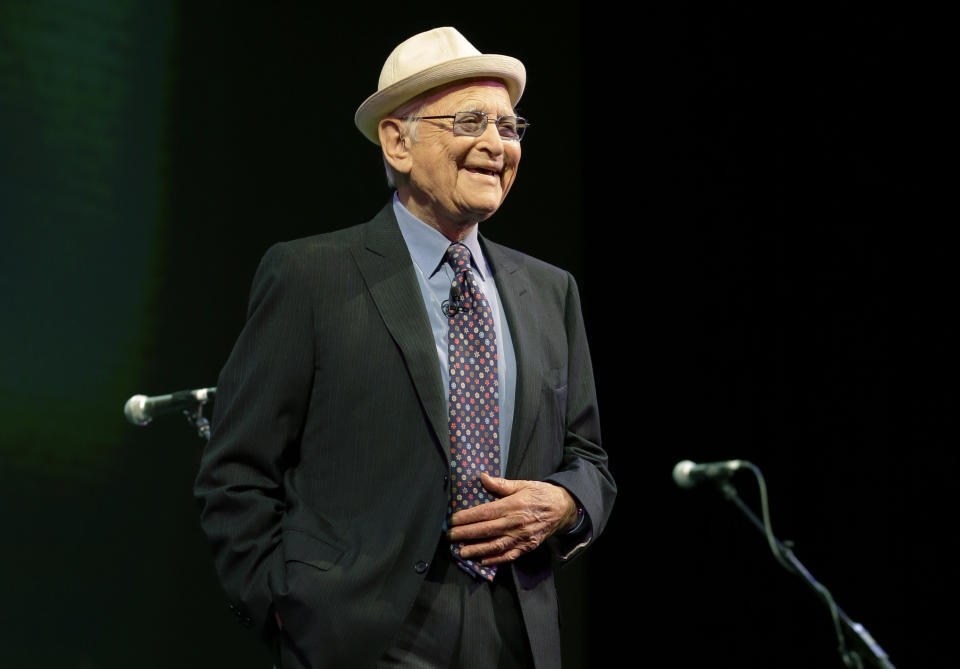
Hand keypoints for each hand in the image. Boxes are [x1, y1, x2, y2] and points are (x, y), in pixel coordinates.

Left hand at [447, 473, 578, 565]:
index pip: (485, 512)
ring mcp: (522, 536)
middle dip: (466, 534)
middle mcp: (516, 522)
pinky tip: (483, 561)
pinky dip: (496, 559)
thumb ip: (501, 484)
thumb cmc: (541, 494)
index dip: (468, 517)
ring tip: (462, 552)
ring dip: (477, 550)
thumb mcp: (523, 484)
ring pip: (496, 545)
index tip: (453, 520)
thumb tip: (483, 477)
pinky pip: (510, 555)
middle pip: (487, 530)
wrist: (563, 508)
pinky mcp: (527, 546)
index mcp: (513, 505)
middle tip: (450, 537)